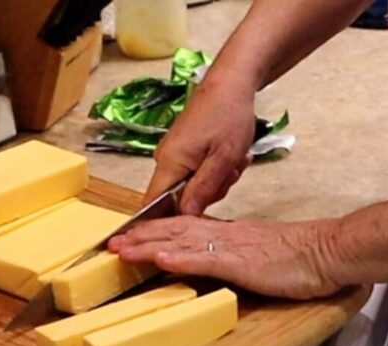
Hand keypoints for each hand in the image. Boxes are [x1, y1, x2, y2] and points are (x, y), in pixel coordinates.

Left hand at [108, 216, 343, 298]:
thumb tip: (212, 255)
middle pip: (173, 231)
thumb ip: (233, 250)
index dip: (154, 231)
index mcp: (227, 232)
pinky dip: (179, 258)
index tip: (131, 234)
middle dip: (140, 237)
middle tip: (112, 242)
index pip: (182, 227)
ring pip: (180, 242)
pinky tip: (159, 259)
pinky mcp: (240, 263)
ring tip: (121, 249)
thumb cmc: (299, 255)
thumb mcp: (258, 250)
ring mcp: (229, 247)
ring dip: (148, 246)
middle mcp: (222, 235)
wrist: (328, 251)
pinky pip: (205, 260)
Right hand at [146, 71, 256, 214]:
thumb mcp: (222, 159)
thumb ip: (202, 190)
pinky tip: (229, 153)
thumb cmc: (227, 116)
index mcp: (169, 164)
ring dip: (217, 178)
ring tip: (234, 158)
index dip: (168, 219)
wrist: (230, 83)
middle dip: (208, 192)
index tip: (194, 220)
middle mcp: (164, 160)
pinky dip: (215, 167)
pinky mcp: (183, 149)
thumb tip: (185, 217)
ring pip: (192, 184)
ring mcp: (174, 154)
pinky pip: (196, 171)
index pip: (153, 204)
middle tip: (230, 172)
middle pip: (179, 197)